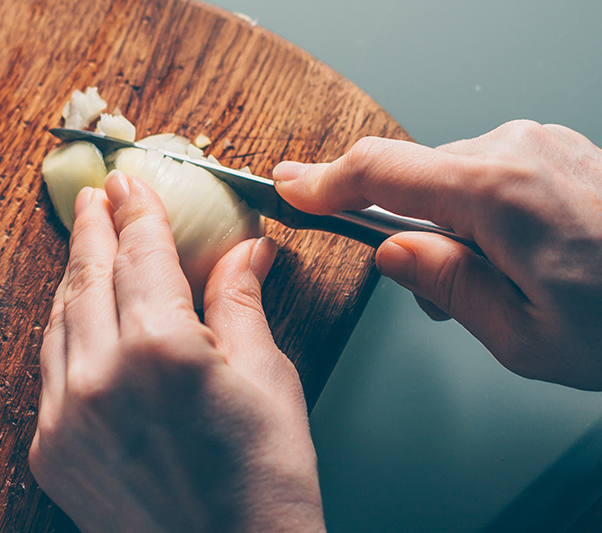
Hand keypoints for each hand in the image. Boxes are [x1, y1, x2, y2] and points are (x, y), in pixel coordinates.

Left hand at [29, 171, 324, 531]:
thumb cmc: (266, 483)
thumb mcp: (267, 380)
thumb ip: (241, 303)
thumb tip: (246, 253)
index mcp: (164, 349)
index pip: (143, 254)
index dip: (138, 212)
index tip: (131, 184)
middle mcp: (104, 376)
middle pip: (91, 277)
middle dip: (94, 229)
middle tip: (96, 196)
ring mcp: (68, 415)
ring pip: (61, 319)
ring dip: (75, 275)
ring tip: (87, 246)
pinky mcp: (52, 449)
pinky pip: (52, 368)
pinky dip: (65, 331)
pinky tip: (79, 315)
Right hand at [274, 120, 601, 389]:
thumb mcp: (522, 335)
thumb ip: (444, 286)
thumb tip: (392, 254)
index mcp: (497, 193)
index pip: (380, 172)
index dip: (323, 179)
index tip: (287, 183)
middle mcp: (516, 151)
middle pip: (413, 176)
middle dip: (396, 225)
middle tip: (418, 283)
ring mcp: (539, 144)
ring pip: (450, 177)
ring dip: (443, 224)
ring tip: (483, 283)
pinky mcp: (554, 149)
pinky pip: (487, 172)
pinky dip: (475, 210)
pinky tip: (506, 253)